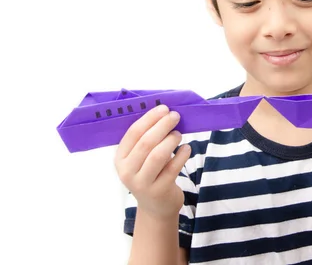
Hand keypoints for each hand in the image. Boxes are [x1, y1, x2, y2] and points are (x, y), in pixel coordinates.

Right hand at [114, 104, 190, 218]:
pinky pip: (172, 169)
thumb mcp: (142, 159)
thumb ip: (148, 139)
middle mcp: (127, 172)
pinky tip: (187, 148)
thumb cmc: (151, 174)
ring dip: (170, 140)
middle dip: (162, 126)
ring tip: (179, 134)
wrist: (156, 206)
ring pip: (157, 156)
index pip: (133, 134)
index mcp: (120, 159)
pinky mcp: (159, 191)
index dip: (149, 119)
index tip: (163, 108)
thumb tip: (164, 113)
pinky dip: (181, 155)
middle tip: (175, 116)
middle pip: (145, 143)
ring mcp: (142, 183)